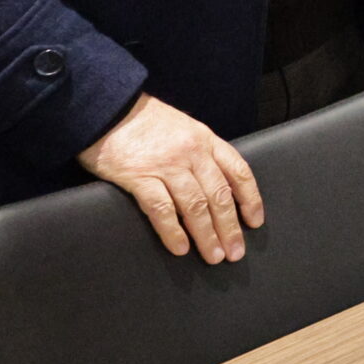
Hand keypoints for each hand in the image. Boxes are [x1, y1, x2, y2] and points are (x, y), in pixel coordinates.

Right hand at [78, 93, 263, 261]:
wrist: (108, 107)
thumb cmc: (145, 121)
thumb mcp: (184, 128)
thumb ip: (199, 152)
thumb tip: (213, 184)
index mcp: (206, 140)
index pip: (238, 171)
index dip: (250, 198)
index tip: (255, 221)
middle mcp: (192, 153)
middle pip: (219, 195)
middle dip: (230, 227)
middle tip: (236, 252)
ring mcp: (166, 165)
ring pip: (195, 205)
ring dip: (207, 235)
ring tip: (214, 255)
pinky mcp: (139, 177)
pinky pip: (161, 209)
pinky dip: (172, 231)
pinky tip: (180, 248)